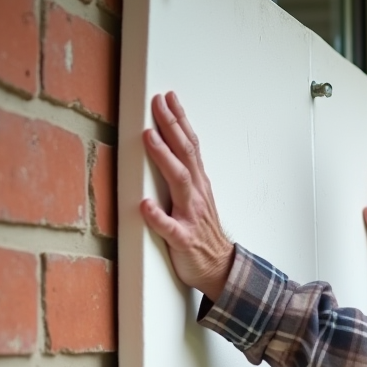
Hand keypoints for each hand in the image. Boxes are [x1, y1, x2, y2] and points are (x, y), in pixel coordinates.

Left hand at [140, 92, 233, 300]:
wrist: (221, 268)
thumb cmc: (204, 234)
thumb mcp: (197, 198)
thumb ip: (185, 174)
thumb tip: (170, 147)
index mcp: (198, 184)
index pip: (190, 145)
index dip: (179, 120)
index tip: (168, 98)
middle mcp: (196, 195)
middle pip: (185, 154)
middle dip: (171, 127)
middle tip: (158, 104)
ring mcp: (191, 216)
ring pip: (179, 183)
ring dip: (164, 159)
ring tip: (149, 138)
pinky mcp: (183, 240)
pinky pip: (170, 228)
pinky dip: (157, 216)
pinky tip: (145, 206)